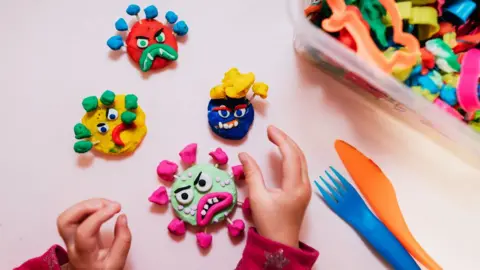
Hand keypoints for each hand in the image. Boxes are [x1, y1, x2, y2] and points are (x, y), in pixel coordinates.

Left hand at [57, 198, 131, 269]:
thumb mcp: (117, 263)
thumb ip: (123, 241)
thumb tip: (122, 218)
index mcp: (82, 255)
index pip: (84, 231)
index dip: (100, 215)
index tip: (116, 208)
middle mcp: (71, 245)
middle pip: (66, 220)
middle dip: (87, 206)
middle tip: (107, 204)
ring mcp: (69, 238)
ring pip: (67, 215)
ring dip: (87, 204)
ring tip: (106, 205)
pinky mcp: (72, 231)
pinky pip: (74, 215)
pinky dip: (88, 207)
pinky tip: (100, 208)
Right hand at [239, 126, 310, 247]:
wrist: (281, 243)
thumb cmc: (269, 223)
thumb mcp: (257, 198)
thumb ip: (252, 174)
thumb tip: (244, 155)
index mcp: (294, 186)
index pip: (290, 155)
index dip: (281, 139)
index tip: (269, 130)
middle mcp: (304, 185)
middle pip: (299, 155)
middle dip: (286, 140)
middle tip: (271, 131)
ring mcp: (305, 188)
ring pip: (301, 161)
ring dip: (290, 147)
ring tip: (276, 138)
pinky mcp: (303, 192)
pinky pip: (300, 168)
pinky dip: (292, 156)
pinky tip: (283, 154)